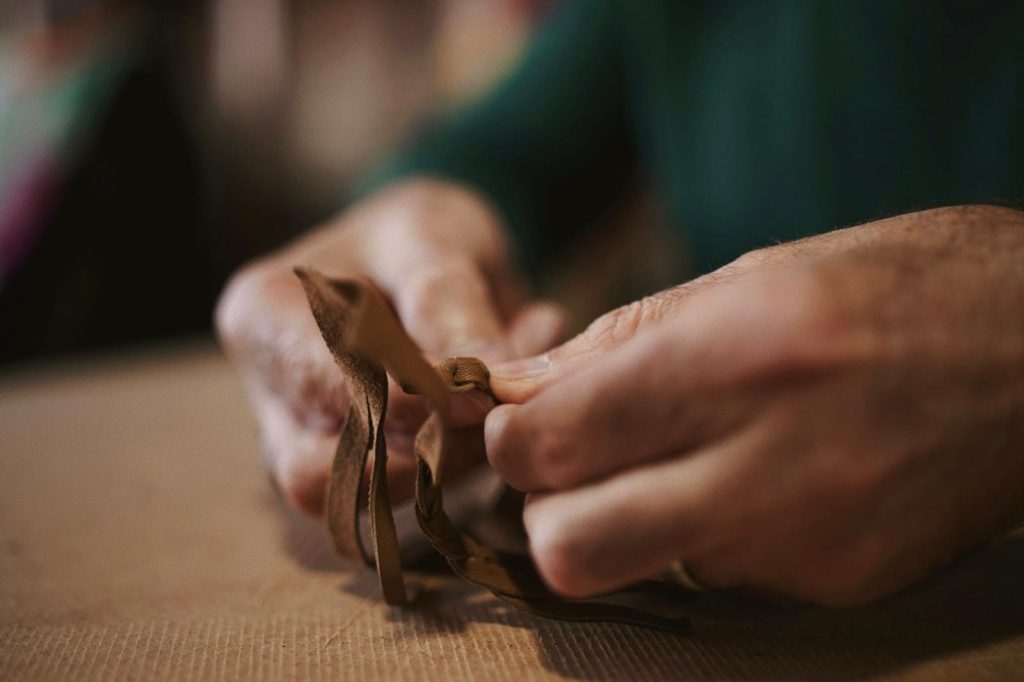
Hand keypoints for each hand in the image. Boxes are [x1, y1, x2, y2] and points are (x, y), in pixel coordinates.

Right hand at [216, 178, 563, 514]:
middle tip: (496, 407)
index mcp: (264, 318)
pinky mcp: (356, 467)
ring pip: (367, 496)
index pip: (322, 387)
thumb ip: (449, 302)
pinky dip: (465, 461)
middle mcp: (272, 392)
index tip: (481, 394)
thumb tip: (482, 384)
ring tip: (508, 396)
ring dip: (452, 461)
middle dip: (424, 449)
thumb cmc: (418, 230)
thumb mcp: (433, 235)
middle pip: (327, 467)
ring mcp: (307, 438)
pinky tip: (505, 407)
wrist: (427, 250)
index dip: (407, 401)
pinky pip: (407, 493)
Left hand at [485, 205, 1023, 605]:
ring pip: (639, 568)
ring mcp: (805, 543)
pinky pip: (716, 578)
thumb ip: (616, 344)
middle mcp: (767, 466)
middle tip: (574, 463)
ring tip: (680, 457)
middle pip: (569, 547)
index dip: (511, 438)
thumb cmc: (889, 288)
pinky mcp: (837, 585)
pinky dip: (706, 535)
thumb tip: (514, 393)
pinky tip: (756, 481)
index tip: (524, 422)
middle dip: (547, 507)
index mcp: (733, 362)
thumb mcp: (748, 279)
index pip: (549, 444)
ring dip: (626, 522)